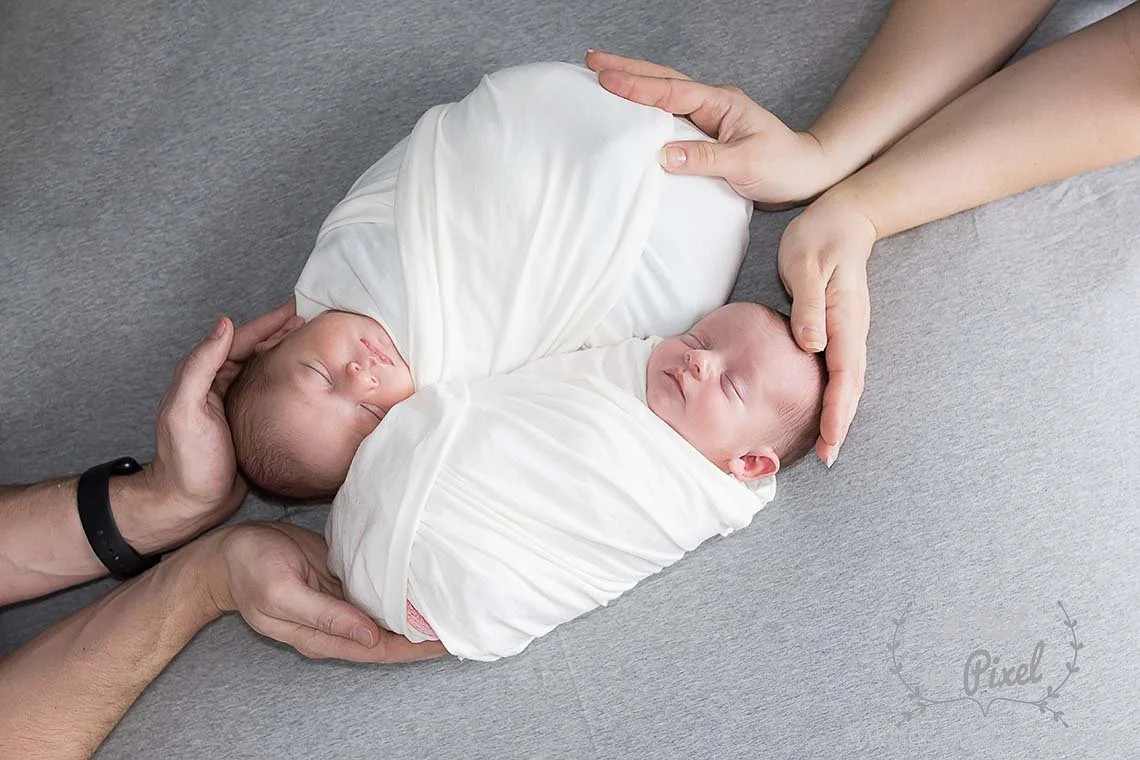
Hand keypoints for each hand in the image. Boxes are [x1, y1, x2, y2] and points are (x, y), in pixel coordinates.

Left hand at [141, 301, 300, 547]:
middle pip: (257, 350)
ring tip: (317, 344)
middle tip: (315, 321)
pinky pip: (274, 394)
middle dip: (284, 333)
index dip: (269, 323)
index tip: (296, 309)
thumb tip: (224, 325)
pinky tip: (309, 382)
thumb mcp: (185, 410)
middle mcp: (221, 386)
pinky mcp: (252, 424)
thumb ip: (200, 366)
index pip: (241, 340)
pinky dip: (291, 381)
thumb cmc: (186, 461)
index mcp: (205, 377)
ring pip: (267, 370)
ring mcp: (238, 405)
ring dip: (289, 354)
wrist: (189, 504)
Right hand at [200, 522, 447, 662]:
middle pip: (392, 639)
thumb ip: (326, 616)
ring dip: (417, 615)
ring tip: (454, 607)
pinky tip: (423, 586)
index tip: (450, 642)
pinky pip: (377, 594)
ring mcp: (341, 605)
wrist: (228, 552)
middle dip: (426, 636)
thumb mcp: (282, 593)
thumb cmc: (250, 570)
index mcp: (324, 637)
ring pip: (388, 617)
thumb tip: (371, 636)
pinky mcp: (341, 582)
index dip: (416, 649)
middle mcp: (338, 626)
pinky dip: (400, 593)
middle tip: (466, 623)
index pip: (381, 651)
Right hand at [585, 51, 840, 208]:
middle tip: (591, 61)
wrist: (806, 173)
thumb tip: (663, 156)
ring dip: (634, 83)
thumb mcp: (746, 165)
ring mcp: (708, 116)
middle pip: (662, 80)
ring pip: (664, 93)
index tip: (605, 79)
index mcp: (720, 103)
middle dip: (626, 69)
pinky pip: (669, 114)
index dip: (637, 86)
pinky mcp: (705, 133)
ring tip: (601, 76)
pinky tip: (629, 110)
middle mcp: (712, 103)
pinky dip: (646, 107)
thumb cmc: (783, 166)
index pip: (671, 92)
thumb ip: (705, 160)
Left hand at [776, 193, 877, 465]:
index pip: (842, 376)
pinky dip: (834, 393)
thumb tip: (812, 345)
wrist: (843, 217)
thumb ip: (809, 306)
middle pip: (850, 387)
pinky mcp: (840, 327)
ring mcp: (849, 330)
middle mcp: (852, 331)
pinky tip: (823, 407)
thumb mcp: (807, 266)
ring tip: (826, 444)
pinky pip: (839, 368)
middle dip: (840, 424)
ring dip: (839, 413)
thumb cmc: (820, 239)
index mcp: (844, 322)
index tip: (829, 442)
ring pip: (847, 381)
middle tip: (827, 458)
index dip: (836, 412)